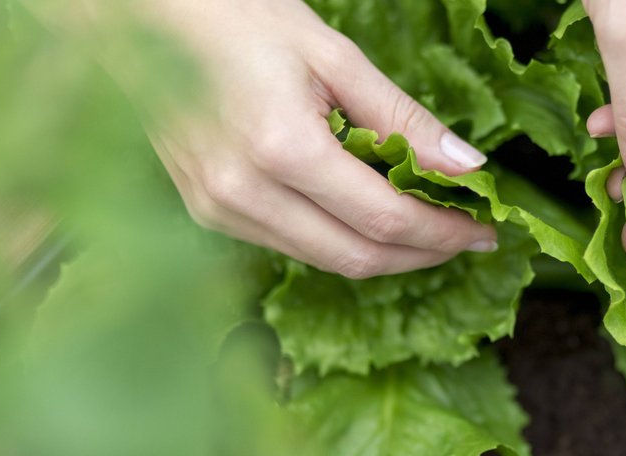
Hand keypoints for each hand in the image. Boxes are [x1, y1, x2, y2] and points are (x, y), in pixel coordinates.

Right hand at [54, 0, 498, 278]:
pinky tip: (370, 217)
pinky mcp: (206, 212)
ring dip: (384, 253)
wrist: (140, 15)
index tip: (485, 229)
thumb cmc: (235, 16)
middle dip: (422, 255)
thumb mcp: (333, 54)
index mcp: (279, 149)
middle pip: (357, 258)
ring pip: (325, 261)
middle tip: (466, 237)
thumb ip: (402, 119)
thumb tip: (468, 168)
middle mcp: (243, 194)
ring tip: (428, 228)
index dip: (443, 232)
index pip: (383, 220)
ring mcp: (218, 209)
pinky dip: (341, 239)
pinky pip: (293, 245)